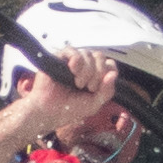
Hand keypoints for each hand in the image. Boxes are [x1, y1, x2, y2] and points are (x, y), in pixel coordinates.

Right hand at [8, 48, 133, 152]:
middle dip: (98, 73)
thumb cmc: (67, 109)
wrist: (48, 112)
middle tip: (89, 87)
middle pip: (100, 57)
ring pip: (88, 54)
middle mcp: (84, 67)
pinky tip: (73, 71)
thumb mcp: (94, 104)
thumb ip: (107, 91)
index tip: (101, 85)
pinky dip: (76, 60)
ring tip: (79, 84)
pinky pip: (72, 51)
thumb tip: (113, 75)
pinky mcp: (60, 59)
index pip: (108, 64)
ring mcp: (72, 62)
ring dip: (87, 70)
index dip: (108, 71)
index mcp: (94, 76)